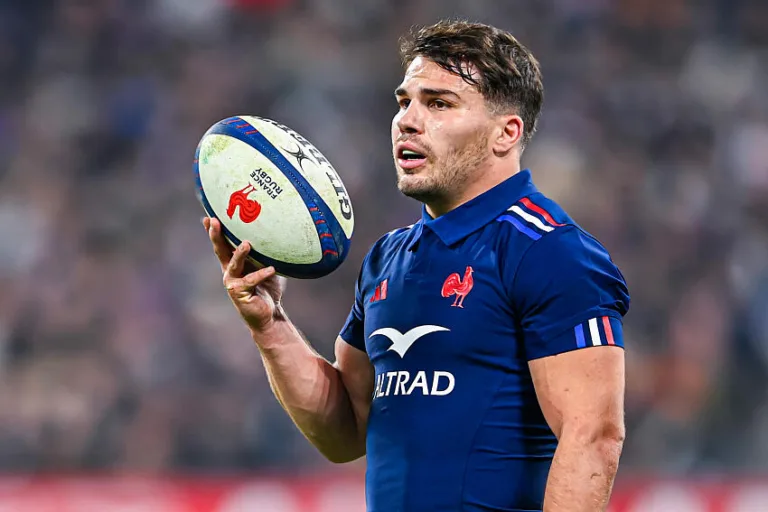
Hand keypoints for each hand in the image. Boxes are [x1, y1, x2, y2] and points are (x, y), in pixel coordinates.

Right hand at [203, 217, 286, 332]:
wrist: (269, 314)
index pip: (223, 243)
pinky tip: (271, 269)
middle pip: (220, 250)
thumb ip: (267, 253)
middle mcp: (229, 271)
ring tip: (247, 244)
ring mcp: (232, 282)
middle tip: (214, 221)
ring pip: (233, 264)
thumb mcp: (267, 266)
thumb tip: (279, 232)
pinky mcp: (239, 293)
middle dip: (216, 235)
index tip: (208, 216)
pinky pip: (250, 281)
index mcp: (234, 263)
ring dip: (239, 254)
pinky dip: (261, 274)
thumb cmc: (268, 288)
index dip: (214, 231)